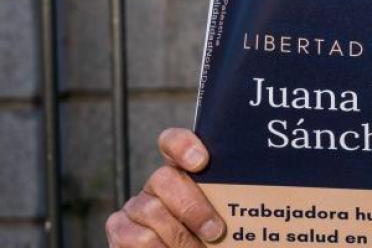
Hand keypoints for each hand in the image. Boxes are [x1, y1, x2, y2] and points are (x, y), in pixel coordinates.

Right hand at [106, 128, 224, 246]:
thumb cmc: (211, 238)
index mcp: (184, 173)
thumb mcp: (222, 216)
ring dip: (181, 238)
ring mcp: (135, 206)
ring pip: (152, 211)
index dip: (183, 146)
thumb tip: (242, 203)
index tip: (201, 161)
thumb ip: (227, 203)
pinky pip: (138, 238)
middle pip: (164, 179)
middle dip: (193, 208)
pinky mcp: (118, 229)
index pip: (173, 143)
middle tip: (215, 231)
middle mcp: (156, 185)